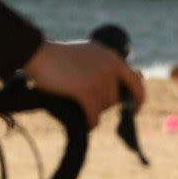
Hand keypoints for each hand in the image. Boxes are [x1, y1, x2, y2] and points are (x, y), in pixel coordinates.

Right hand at [21, 39, 145, 127]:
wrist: (39, 54)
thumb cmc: (59, 56)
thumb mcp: (89, 54)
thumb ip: (104, 67)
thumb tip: (116, 92)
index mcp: (112, 57)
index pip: (136, 81)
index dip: (138, 98)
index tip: (135, 109)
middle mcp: (110, 66)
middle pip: (116, 98)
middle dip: (105, 105)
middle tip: (89, 104)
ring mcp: (99, 78)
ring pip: (104, 107)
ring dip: (94, 112)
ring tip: (80, 107)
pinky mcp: (85, 89)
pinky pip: (94, 114)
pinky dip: (91, 122)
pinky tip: (87, 124)